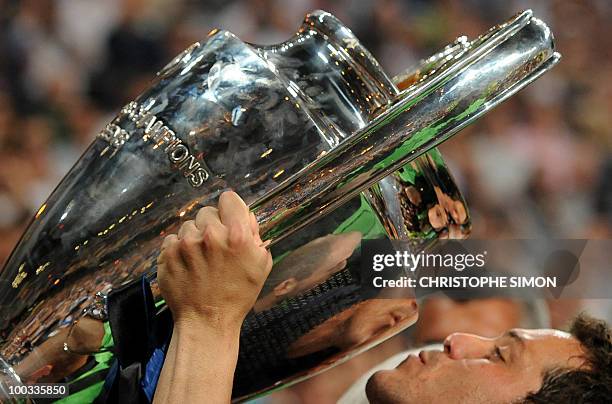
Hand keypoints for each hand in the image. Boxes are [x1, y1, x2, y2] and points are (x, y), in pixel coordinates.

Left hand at [157, 191, 272, 329]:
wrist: (207, 321)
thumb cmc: (237, 295)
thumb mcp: (261, 264)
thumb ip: (255, 235)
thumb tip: (245, 216)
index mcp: (237, 236)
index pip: (229, 199)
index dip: (230, 210)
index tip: (229, 221)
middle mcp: (210, 235)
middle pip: (208, 211)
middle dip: (212, 226)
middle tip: (215, 247)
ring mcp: (186, 244)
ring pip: (189, 225)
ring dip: (195, 238)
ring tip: (201, 259)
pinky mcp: (167, 254)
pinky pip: (173, 239)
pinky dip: (179, 249)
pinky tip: (188, 265)